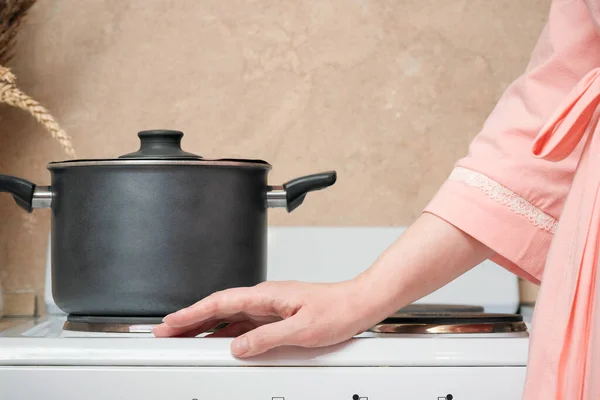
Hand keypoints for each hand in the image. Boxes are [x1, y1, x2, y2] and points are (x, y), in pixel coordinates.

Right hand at [152, 279, 387, 357]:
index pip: (220, 302)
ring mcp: (270, 307)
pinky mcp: (277, 316)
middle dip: (190, 319)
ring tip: (184, 337)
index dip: (192, 312)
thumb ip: (266, 338)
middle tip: (166, 331)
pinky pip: (243, 324)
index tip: (172, 321)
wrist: (358, 303)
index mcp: (267, 295)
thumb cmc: (337, 309)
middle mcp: (265, 298)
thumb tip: (238, 347)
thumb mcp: (301, 330)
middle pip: (219, 308)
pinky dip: (225, 332)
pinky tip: (219, 342)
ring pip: (229, 316)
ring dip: (206, 326)